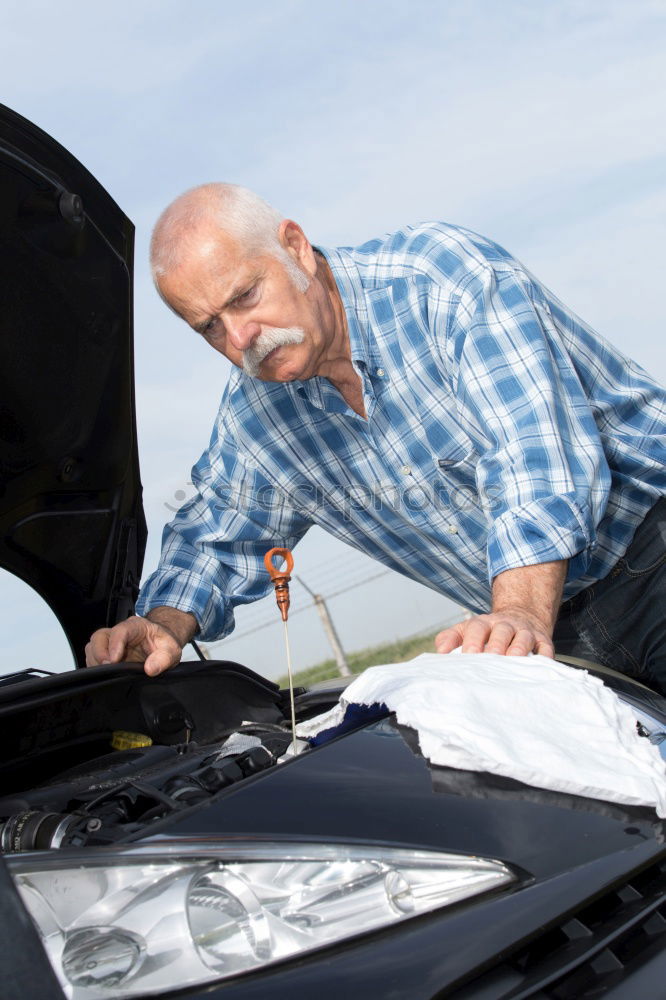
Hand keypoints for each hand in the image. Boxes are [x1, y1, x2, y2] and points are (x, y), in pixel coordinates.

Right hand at [85, 615, 183, 675]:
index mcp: (135, 626)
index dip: (114, 644)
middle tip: (107, 669)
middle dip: (99, 653)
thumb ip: (163, 659)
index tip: (113, 660)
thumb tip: (150, 669)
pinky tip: (105, 675)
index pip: (120, 631)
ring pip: (93, 646)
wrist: (162, 645)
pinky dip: (95, 667)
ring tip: (107, 673)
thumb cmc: (164, 644)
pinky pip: (92, 657)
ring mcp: (111, 642)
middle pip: (99, 637)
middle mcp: (120, 632)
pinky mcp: (106, 653)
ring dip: (96, 661)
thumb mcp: (171, 650)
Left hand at [435, 609, 554, 656]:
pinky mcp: (543, 641)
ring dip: (518, 650)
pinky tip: (539, 668)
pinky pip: (546, 649)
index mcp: (483, 623)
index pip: (476, 628)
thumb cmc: (488, 632)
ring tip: (513, 661)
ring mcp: (525, 632)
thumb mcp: (466, 630)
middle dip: (496, 645)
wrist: (521, 616)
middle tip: (490, 659)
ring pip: (523, 639)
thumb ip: (449, 638)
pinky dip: (544, 658)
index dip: (472, 641)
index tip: (468, 656)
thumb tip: (440, 653)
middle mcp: (505, 625)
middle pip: (501, 632)